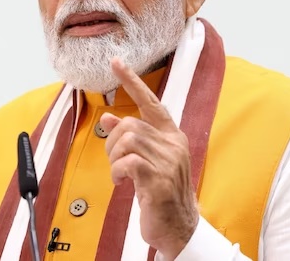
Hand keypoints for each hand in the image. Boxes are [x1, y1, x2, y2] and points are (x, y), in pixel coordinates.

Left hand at [100, 57, 197, 260]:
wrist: (179, 227)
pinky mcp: (159, 180)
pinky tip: (122, 182)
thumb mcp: (146, 161)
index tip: (116, 62)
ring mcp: (169, 162)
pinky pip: (129, 161)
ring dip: (114, 157)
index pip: (151, 102)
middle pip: (131, 124)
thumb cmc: (161, 192)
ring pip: (128, 139)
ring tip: (119, 173)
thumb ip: (132, 138)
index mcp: (173, 136)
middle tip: (115, 161)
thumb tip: (109, 118)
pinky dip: (117, 171)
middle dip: (113, 141)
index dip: (133, 82)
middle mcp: (174, 144)